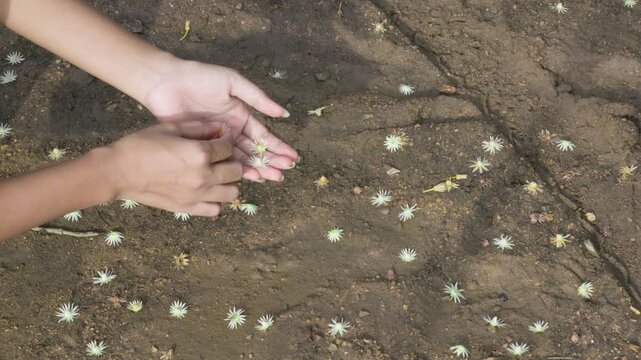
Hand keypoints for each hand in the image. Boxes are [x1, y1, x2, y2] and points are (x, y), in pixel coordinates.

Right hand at [106, 121, 241, 216]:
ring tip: (215, 176)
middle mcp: (204, 176)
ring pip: (232, 193)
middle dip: (231, 161)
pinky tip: (206, 192)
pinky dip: (216, 201)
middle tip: (219, 159)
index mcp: (200, 154)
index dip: (225, 142)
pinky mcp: (188, 208)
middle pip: (236, 171)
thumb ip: (199, 127)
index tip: (218, 141)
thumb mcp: (171, 129)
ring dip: (228, 183)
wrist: (118, 171)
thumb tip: (220, 127)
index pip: (229, 147)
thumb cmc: (142, 145)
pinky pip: (216, 209)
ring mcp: (197, 195)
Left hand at [143, 58, 298, 181]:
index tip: (292, 158)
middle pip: (256, 150)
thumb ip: (258, 98)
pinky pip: (222, 161)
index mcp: (241, 116)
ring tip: (272, 178)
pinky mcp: (203, 147)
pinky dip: (236, 169)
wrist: (167, 82)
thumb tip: (283, 113)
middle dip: (271, 162)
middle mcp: (232, 131)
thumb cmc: (200, 77)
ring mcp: (218, 141)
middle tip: (284, 174)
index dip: (279, 147)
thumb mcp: (233, 82)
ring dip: (258, 168)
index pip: (264, 135)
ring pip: (242, 159)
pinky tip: (249, 177)